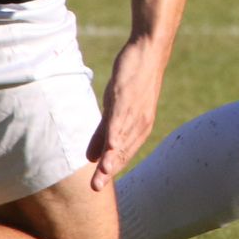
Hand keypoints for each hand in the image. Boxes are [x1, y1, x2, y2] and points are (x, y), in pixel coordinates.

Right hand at [87, 37, 168, 190]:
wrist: (148, 51)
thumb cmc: (133, 80)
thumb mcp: (115, 109)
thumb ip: (103, 133)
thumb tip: (90, 157)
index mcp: (138, 127)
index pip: (124, 153)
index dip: (111, 169)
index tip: (97, 186)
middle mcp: (140, 123)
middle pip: (122, 150)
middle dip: (109, 169)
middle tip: (94, 188)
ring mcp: (134, 110)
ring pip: (122, 137)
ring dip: (112, 155)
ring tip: (101, 173)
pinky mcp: (127, 97)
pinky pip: (120, 118)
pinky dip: (115, 132)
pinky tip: (109, 144)